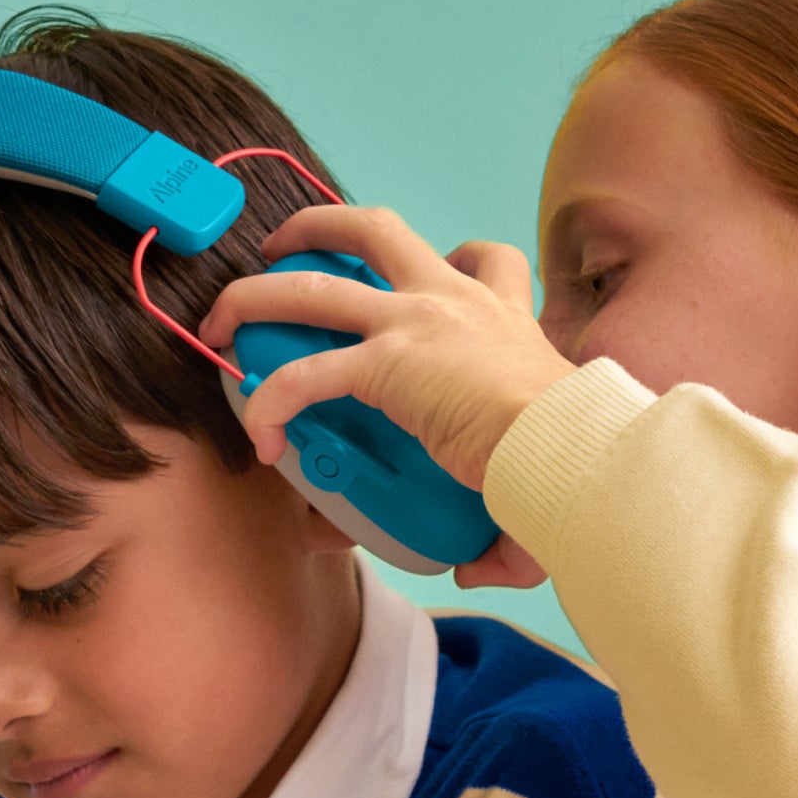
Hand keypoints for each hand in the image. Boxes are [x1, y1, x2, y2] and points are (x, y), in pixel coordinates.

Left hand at [199, 207, 574, 497]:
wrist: (571, 449)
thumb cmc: (572, 455)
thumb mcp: (545, 463)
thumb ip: (506, 522)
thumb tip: (477, 568)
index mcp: (502, 315)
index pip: (482, 258)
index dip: (446, 258)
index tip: (422, 280)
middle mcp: (453, 300)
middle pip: (373, 229)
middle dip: (316, 228)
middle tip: (282, 252)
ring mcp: (415, 323)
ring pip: (314, 285)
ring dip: (258, 294)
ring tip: (224, 318)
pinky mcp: (386, 363)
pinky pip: (304, 374)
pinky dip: (270, 400)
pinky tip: (262, 435)